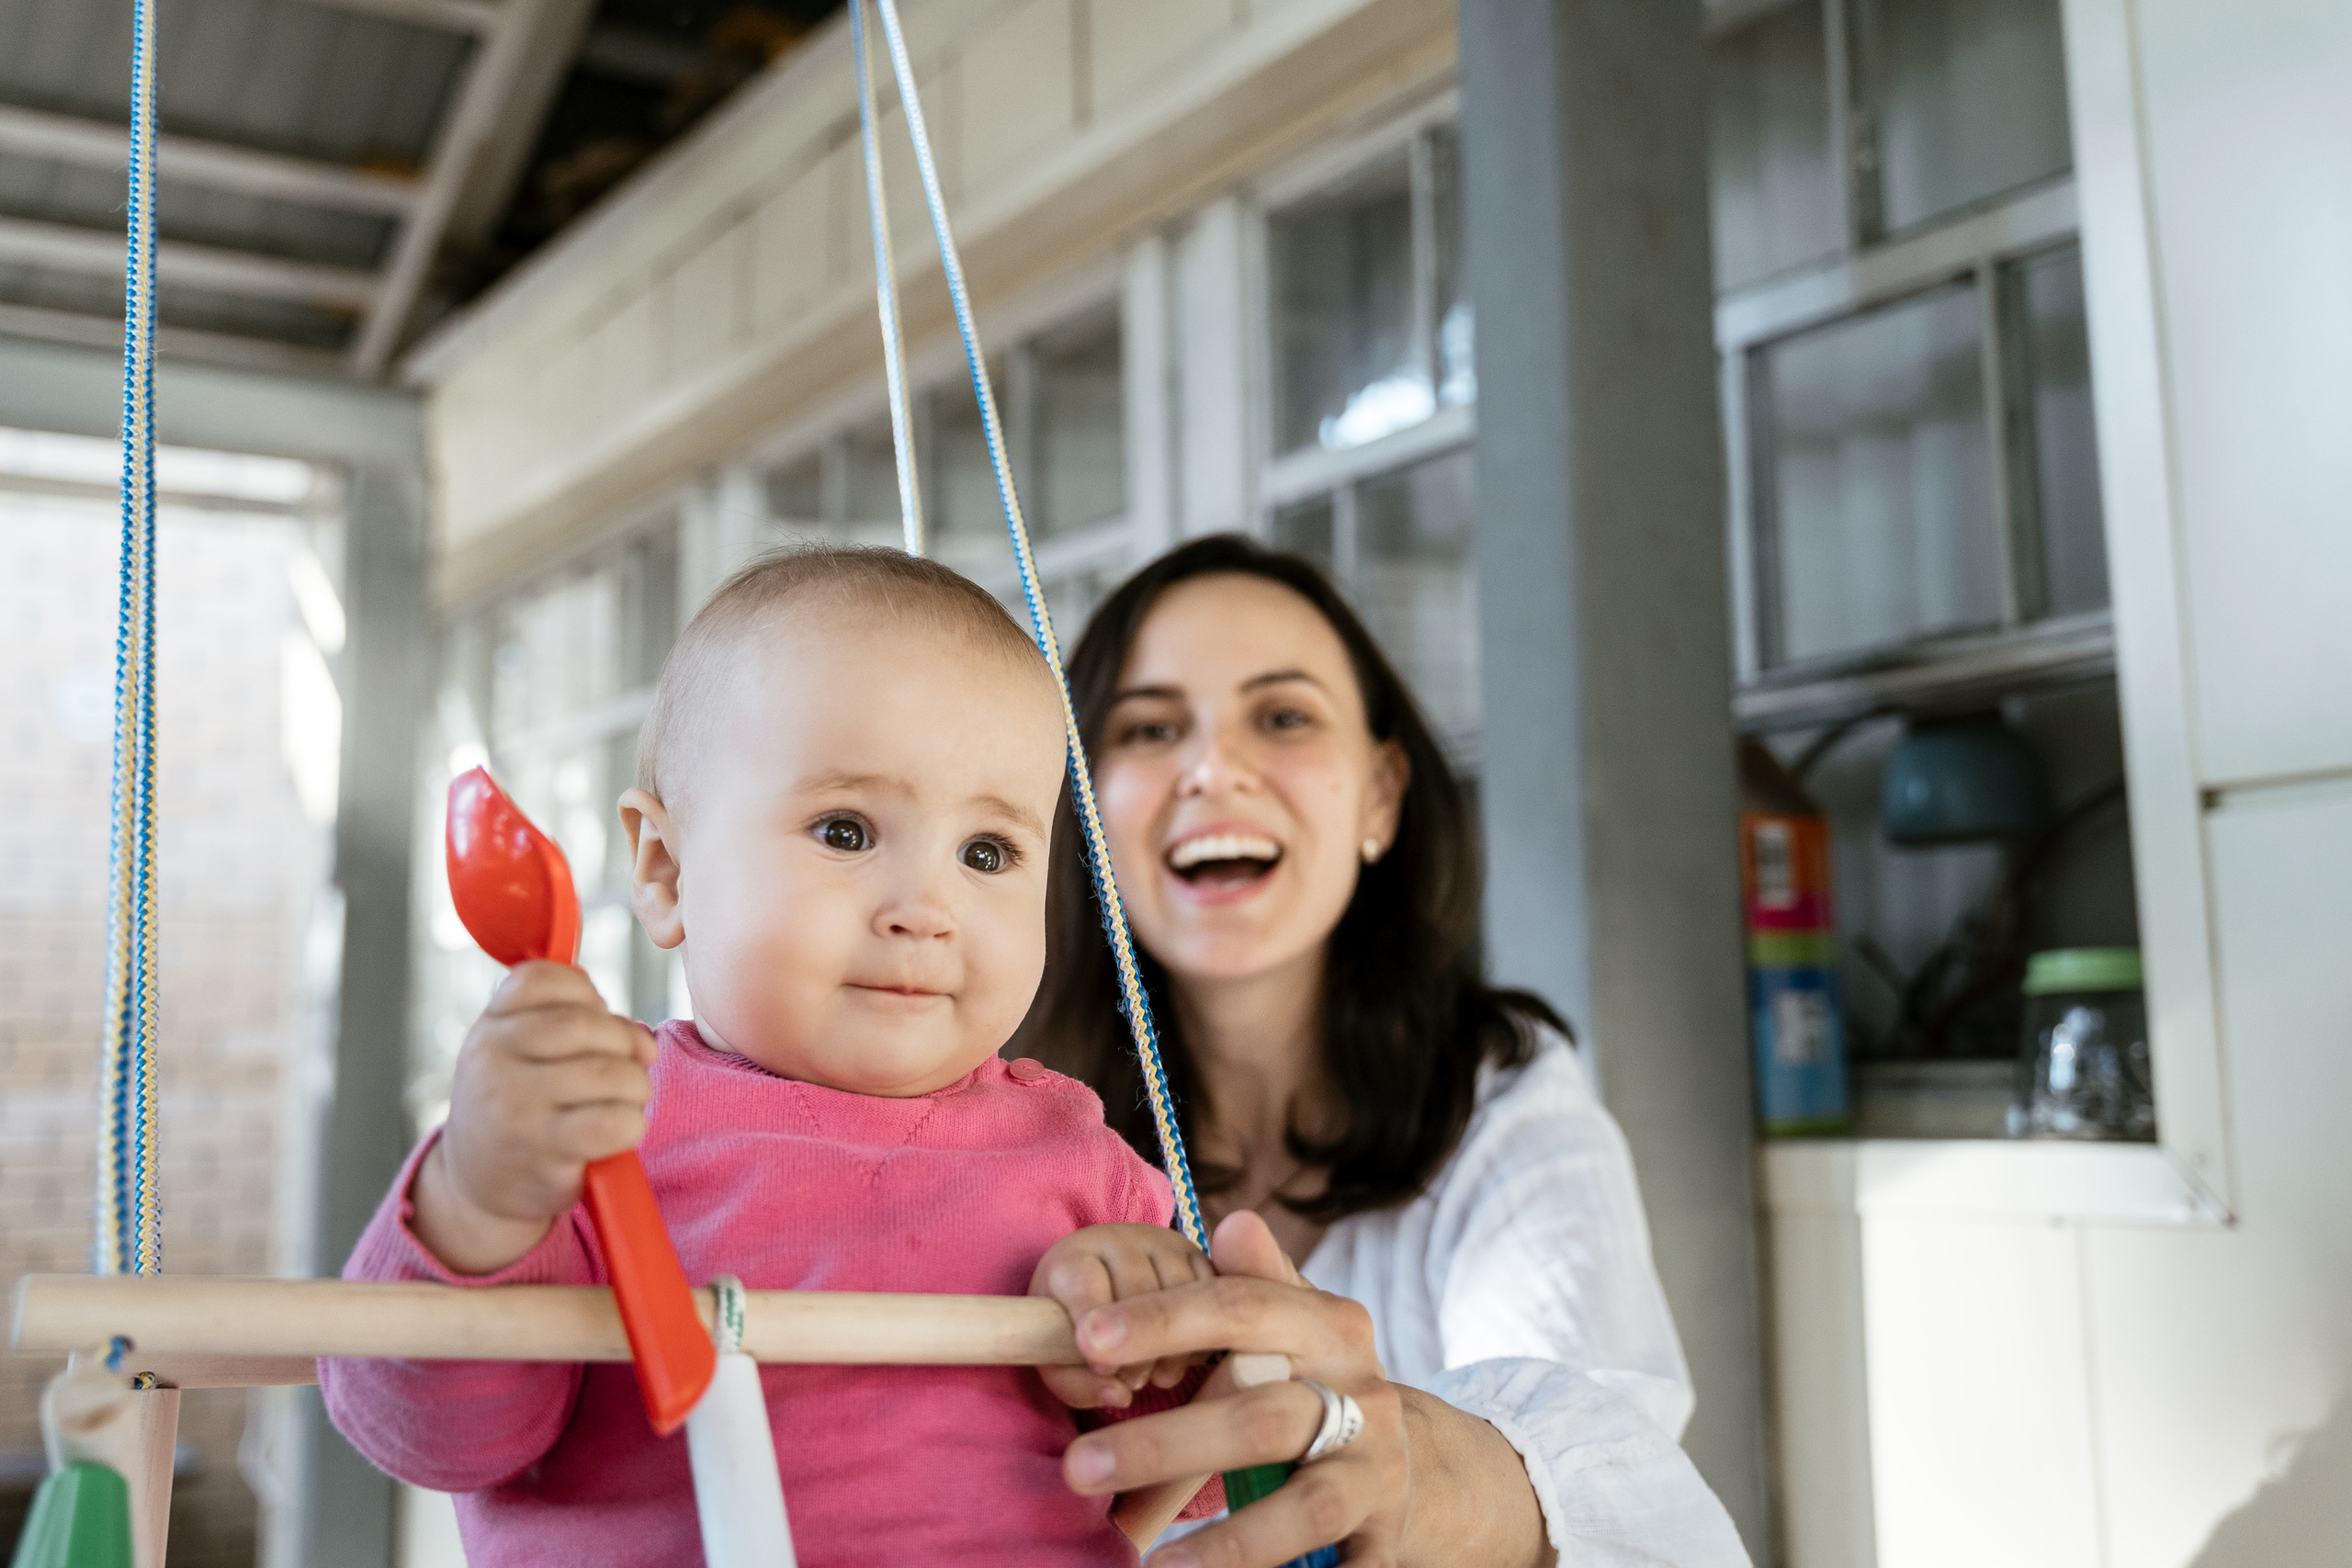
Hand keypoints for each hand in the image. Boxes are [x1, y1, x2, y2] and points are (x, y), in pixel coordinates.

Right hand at [413, 962, 657, 1274]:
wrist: (478, 1184)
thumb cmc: (521, 1105)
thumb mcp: (527, 1052)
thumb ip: (585, 1024)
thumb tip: (644, 1043)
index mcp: (490, 1026)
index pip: (544, 978)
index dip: (586, 995)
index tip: (592, 1022)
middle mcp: (493, 1061)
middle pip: (586, 1024)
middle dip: (622, 1044)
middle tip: (622, 1070)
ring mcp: (516, 1107)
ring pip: (610, 1072)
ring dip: (635, 1087)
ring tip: (623, 1102)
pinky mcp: (543, 1152)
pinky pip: (614, 1122)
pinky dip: (631, 1125)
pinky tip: (617, 1131)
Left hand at [1031, 1223, 1212, 1409]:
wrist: (1103, 1287)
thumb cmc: (1074, 1330)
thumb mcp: (1061, 1360)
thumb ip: (1077, 1384)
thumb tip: (1118, 1398)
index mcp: (1073, 1257)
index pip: (1085, 1287)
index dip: (1096, 1332)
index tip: (1104, 1369)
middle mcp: (1118, 1239)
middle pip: (1138, 1288)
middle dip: (1138, 1345)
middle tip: (1134, 1380)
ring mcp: (1160, 1242)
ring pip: (1180, 1289)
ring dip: (1174, 1342)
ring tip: (1157, 1374)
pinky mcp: (1195, 1253)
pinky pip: (1210, 1288)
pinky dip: (1201, 1329)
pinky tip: (1184, 1354)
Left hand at [1059, 1211, 1430, 1567]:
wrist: (1421, 1465)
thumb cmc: (1324, 1382)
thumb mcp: (1299, 1325)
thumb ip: (1257, 1282)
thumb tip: (1232, 1221)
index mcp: (1332, 1328)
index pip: (1244, 1310)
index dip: (1165, 1319)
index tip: (1088, 1337)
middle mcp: (1365, 1395)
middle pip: (1265, 1417)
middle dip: (1168, 1445)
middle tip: (1076, 1467)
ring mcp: (1378, 1471)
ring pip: (1306, 1506)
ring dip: (1229, 1543)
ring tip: (1151, 1567)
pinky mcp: (1385, 1538)